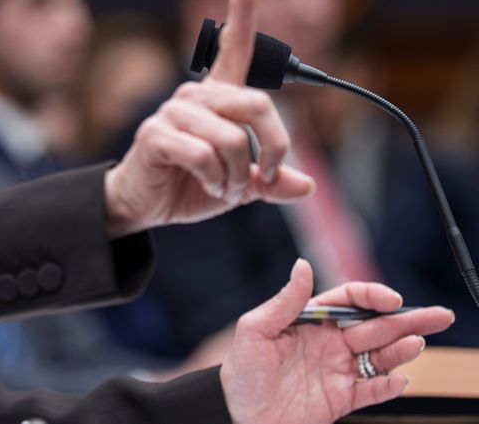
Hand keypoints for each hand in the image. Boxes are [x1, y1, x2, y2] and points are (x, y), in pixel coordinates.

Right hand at [103, 0, 314, 235]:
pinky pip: (205, 156)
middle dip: (275, 150)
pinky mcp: (155, 134)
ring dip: (237, 176)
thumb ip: (271, 180)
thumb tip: (304, 184)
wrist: (145, 205)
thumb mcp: (241, 183)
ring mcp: (173, 112)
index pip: (234, 43)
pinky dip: (215, 181)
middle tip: (265, 178)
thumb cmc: (190, 184)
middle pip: (258, 106)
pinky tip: (205, 185)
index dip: (242, 5)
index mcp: (218, 97)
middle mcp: (196, 96)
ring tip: (222, 187)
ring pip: (233, 140)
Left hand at [221, 259, 453, 423]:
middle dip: (407, 320)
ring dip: (401, 350)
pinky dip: (387, 387)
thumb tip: (303, 265)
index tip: (391, 300)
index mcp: (311, 321)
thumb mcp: (255, 330)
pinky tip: (399, 380)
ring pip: (379, 357)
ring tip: (417, 343)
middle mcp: (330, 343)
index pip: (350, 302)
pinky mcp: (340, 400)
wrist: (235, 413)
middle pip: (375, 327)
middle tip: (439, 315)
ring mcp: (338, 371)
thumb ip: (285, 302)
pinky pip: (370, 391)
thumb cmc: (240, 370)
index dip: (372, 297)